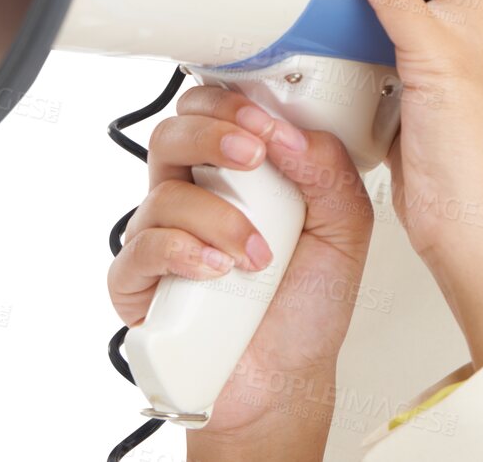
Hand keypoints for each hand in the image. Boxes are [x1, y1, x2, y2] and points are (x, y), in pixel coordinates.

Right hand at [107, 85, 375, 445]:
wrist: (286, 377)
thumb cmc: (305, 303)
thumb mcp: (344, 229)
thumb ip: (329, 172)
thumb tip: (294, 133)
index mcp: (235, 173)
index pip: (212, 110)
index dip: (232, 104)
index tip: (270, 125)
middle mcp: (192, 195)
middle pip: (173, 133)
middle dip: (213, 133)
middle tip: (253, 156)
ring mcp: (161, 236)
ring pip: (164, 191)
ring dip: (218, 216)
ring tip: (257, 254)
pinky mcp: (138, 282)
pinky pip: (142, 248)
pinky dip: (183, 253)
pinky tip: (217, 271)